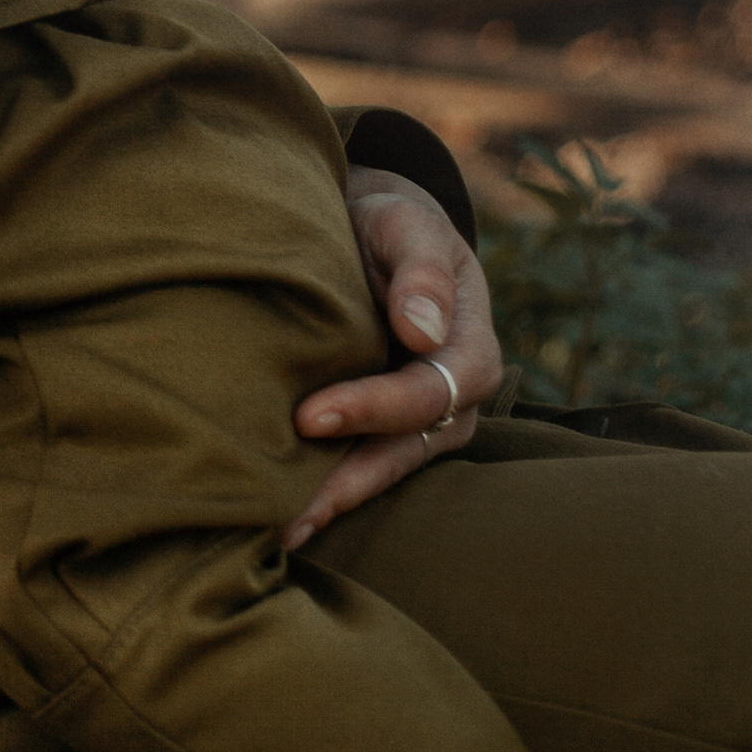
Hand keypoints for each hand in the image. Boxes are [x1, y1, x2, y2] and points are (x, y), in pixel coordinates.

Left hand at [285, 168, 498, 548]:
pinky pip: (362, 464)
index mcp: (472, 349)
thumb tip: (423, 332)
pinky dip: (325, 487)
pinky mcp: (382, 429)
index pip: (430, 392)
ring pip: (384, 469)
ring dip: (334, 499)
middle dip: (350, 480)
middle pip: (408, 449)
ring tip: (280, 528)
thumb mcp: (409, 224)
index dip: (374, 407)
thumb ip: (421, 270)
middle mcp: (453, 398)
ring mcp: (420, 421)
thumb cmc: (393, 223)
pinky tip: (279, 511)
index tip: (309, 416)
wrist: (373, 228)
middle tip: (288, 505)